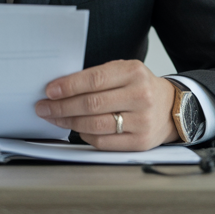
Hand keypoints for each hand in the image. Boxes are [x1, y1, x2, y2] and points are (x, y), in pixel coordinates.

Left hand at [34, 60, 178, 150]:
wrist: (171, 107)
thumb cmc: (139, 87)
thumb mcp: (124, 71)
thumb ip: (97, 77)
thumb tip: (60, 88)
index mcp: (133, 72)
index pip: (94, 79)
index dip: (68, 86)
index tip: (49, 91)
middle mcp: (140, 96)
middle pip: (92, 104)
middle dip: (62, 106)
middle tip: (44, 107)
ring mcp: (142, 121)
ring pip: (95, 124)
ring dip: (69, 122)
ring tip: (54, 118)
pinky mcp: (140, 142)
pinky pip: (103, 141)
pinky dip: (85, 135)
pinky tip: (76, 129)